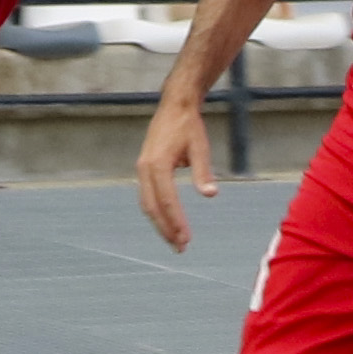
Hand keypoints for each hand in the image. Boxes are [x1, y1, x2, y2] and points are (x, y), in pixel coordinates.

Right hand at [132, 89, 218, 251]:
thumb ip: (203, 172)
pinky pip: (147, 196)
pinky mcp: (144, 168)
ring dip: (160, 223)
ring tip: (174, 240)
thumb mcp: (200, 147)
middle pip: (152, 208)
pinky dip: (156, 211)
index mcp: (157, 165)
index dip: (177, 222)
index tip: (187, 240)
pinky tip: (167, 221)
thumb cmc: (189, 125)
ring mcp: (142, 169)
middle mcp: (145, 169)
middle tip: (180, 248)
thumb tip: (210, 194)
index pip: (168, 201)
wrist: (175, 104)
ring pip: (147, 204)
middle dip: (165, 229)